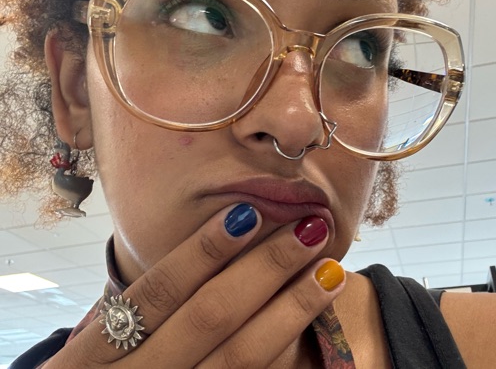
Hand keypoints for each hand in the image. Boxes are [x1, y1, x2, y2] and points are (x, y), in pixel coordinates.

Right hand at [44, 203, 344, 367]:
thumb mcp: (97, 347)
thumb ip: (141, 309)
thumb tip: (221, 231)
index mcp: (96, 355)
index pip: (159, 291)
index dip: (204, 250)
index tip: (248, 212)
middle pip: (209, 317)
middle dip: (265, 269)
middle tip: (310, 228)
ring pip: (240, 356)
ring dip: (291, 309)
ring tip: (328, 270)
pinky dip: (284, 348)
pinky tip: (314, 319)